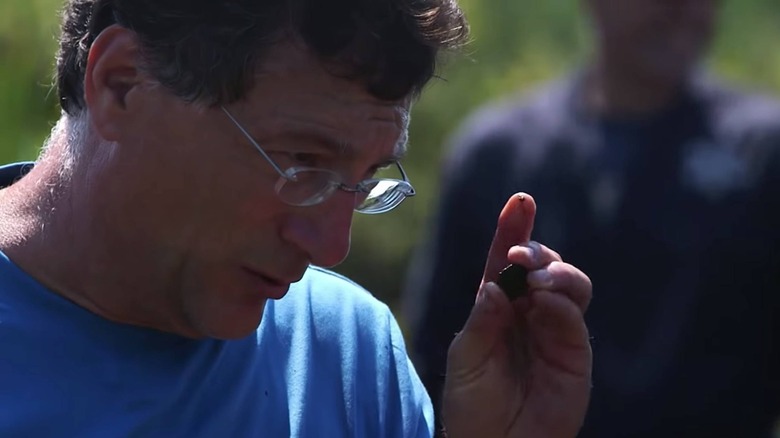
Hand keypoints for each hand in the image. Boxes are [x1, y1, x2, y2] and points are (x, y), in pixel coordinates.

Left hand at [442, 193, 591, 437]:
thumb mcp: (465, 358)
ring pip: (569, 284)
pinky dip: (562, 302)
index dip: (513, 229)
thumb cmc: (472, 404)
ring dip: (555, 271)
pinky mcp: (574, 355)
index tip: (519, 201)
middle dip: (535, 249)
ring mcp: (554, 331)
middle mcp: (528, 313)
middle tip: (519, 252)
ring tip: (535, 277)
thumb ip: (482, 320)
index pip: (505, 261)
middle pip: (541, 265)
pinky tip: (544, 300)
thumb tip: (497, 285)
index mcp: (497, 307)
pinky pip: (574, 319)